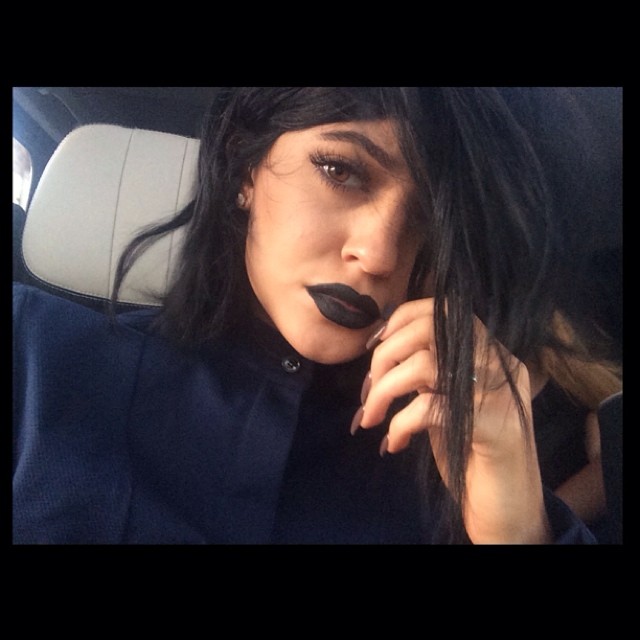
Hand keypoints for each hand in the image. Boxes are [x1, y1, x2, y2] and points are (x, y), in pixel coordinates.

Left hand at [356, 298, 551, 542]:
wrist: (507, 506)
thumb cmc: (470, 452)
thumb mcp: (447, 399)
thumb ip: (428, 370)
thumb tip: (379, 348)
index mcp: (489, 352)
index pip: (441, 309)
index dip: (399, 320)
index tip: (373, 347)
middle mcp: (499, 363)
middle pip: (429, 328)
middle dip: (385, 355)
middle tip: (369, 390)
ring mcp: (499, 391)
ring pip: (424, 364)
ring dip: (384, 390)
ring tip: (372, 417)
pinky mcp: (492, 424)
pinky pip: (429, 408)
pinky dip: (400, 423)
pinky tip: (394, 443)